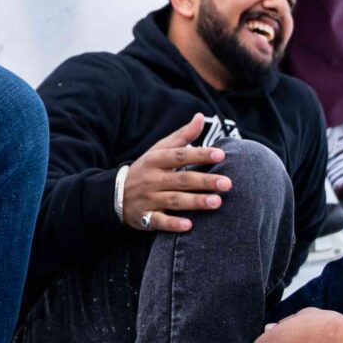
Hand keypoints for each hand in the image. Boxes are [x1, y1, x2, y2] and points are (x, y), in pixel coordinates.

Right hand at [119, 114, 228, 234]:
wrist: (115, 193)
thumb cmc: (146, 168)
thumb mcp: (159, 149)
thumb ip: (182, 136)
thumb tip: (201, 117)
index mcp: (156, 160)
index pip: (180, 155)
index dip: (200, 154)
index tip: (220, 155)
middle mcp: (152, 179)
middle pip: (181, 179)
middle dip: (204, 181)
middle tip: (227, 183)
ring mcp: (148, 199)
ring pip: (174, 200)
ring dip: (195, 202)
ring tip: (217, 202)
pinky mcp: (144, 217)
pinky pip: (159, 221)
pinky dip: (173, 224)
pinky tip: (190, 225)